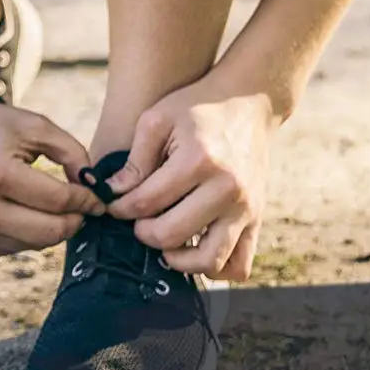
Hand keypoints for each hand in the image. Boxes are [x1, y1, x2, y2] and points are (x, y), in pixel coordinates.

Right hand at [0, 99, 106, 257]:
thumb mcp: (33, 125)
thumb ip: (71, 152)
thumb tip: (94, 187)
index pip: (57, 200)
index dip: (86, 199)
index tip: (98, 196)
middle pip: (50, 232)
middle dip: (76, 220)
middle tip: (85, 206)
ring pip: (35, 244)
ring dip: (53, 228)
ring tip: (55, 203)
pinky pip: (14, 247)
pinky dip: (29, 233)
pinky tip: (26, 210)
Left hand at [102, 76, 277, 280]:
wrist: (249, 100)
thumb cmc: (198, 105)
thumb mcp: (159, 118)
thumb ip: (135, 159)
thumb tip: (112, 195)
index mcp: (198, 160)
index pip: (147, 202)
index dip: (121, 208)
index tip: (116, 205)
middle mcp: (226, 188)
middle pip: (171, 234)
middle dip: (144, 232)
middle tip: (138, 221)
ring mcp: (246, 206)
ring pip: (208, 260)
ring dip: (179, 260)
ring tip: (166, 240)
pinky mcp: (258, 217)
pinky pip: (239, 265)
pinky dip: (216, 269)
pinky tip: (196, 249)